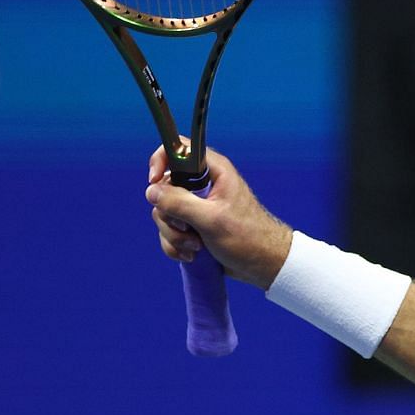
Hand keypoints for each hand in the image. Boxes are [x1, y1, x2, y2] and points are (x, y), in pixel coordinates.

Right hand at [146, 147, 293, 289]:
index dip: (161, 161)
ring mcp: (197, 206)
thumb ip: (178, 203)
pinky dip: (175, 245)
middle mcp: (204, 184)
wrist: (263, 265)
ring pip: (164, 213)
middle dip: (170, 215)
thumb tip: (151, 191)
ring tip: (196, 247)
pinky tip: (191, 255)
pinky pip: (170, 230)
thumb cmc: (247, 238)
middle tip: (188, 229)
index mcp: (214, 171)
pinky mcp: (194, 225)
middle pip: (164, 188)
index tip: (154, 181)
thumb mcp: (210, 220)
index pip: (178, 149)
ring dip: (174, 234)